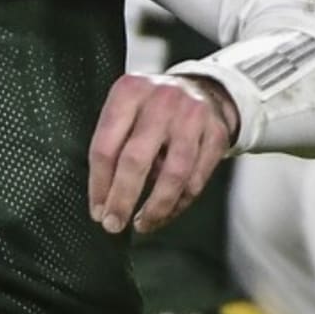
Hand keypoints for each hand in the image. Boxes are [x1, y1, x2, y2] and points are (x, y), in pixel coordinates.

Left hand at [88, 73, 236, 234]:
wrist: (201, 89)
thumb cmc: (152, 108)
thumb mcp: (126, 109)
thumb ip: (113, 143)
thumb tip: (103, 197)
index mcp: (129, 91)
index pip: (106, 144)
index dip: (99, 183)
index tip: (98, 210)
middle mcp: (161, 99)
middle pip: (136, 159)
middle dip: (122, 199)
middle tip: (114, 224)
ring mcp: (192, 116)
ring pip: (173, 174)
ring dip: (155, 207)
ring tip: (142, 223)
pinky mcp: (217, 134)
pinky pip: (196, 180)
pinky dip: (179, 203)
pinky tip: (166, 211)